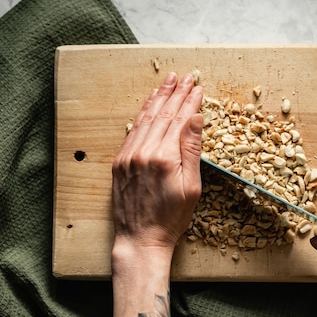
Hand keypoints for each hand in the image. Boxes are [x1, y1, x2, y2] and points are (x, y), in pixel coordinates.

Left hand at [112, 72, 202, 251]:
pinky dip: (142, 114)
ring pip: (145, 119)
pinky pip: (132, 131)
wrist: (140, 239)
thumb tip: (195, 119)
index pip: (179, 120)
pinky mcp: (119, 162)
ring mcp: (128, 156)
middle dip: (174, 93)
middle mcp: (143, 152)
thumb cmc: (171, 218)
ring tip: (167, 82)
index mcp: (164, 157)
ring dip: (157, 98)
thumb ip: (191, 150)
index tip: (197, 87)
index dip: (189, 102)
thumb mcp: (191, 187)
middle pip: (162, 115)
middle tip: (184, 77)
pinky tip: (148, 105)